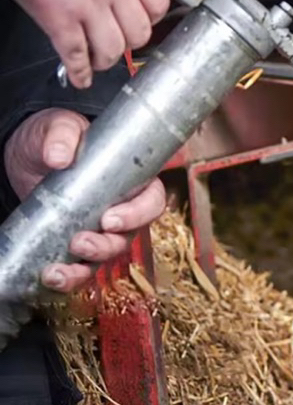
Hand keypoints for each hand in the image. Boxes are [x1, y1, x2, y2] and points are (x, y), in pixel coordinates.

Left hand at [4, 108, 165, 292]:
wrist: (29, 153)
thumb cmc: (57, 135)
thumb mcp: (60, 125)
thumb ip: (62, 134)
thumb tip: (60, 156)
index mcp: (132, 179)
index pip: (150, 201)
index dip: (138, 214)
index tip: (110, 218)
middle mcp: (121, 208)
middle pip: (128, 236)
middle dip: (106, 246)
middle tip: (81, 242)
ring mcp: (98, 229)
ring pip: (104, 257)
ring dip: (85, 269)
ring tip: (58, 270)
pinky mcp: (74, 243)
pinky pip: (80, 268)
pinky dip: (68, 278)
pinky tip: (49, 276)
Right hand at [11, 0, 169, 88]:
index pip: (158, 0)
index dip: (151, 15)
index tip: (143, 18)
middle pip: (139, 31)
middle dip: (130, 41)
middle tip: (119, 41)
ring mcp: (89, 4)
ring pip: (112, 49)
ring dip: (105, 59)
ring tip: (98, 61)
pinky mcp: (59, 18)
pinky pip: (75, 54)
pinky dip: (77, 71)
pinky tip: (77, 77)